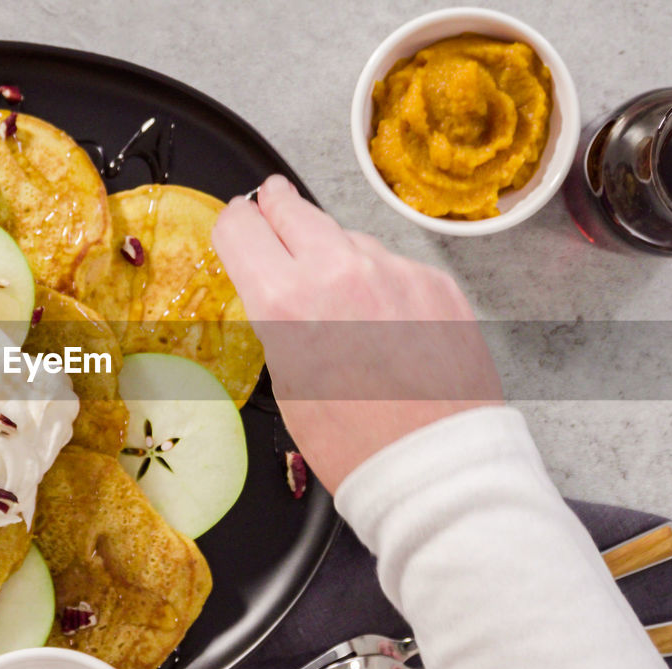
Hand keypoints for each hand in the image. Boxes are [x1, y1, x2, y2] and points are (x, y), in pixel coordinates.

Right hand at [212, 175, 502, 492]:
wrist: (432, 465)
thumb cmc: (356, 443)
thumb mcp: (289, 382)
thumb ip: (280, 319)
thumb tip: (282, 287)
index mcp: (287, 301)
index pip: (242, 228)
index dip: (235, 224)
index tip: (238, 220)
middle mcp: (340, 272)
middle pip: (294, 209)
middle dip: (278, 206)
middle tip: (273, 199)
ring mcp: (394, 271)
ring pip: (349, 238)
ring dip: (336, 253)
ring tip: (340, 297)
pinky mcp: (435, 283)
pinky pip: (395, 265)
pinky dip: (383, 282)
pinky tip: (385, 322)